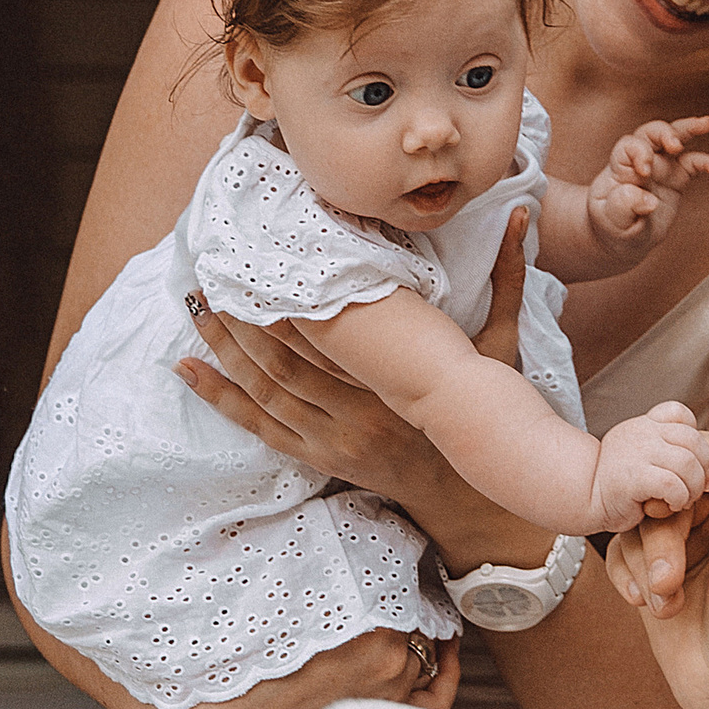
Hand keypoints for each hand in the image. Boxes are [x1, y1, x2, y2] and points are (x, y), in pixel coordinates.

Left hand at [176, 211, 537, 557]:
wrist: (475, 494)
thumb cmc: (487, 412)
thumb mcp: (504, 348)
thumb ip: (508, 280)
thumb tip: (521, 215)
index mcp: (397, 384)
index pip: (331, 331)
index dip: (291, 292)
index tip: (263, 251)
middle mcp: (359, 413)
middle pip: (284, 358)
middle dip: (243, 313)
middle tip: (210, 268)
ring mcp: (334, 440)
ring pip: (265, 387)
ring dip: (225, 346)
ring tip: (195, 304)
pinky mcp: (319, 458)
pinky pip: (258, 425)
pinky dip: (221, 396)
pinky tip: (187, 367)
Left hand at [584, 116, 708, 256]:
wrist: (623, 237)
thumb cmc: (613, 226)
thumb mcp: (611, 221)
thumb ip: (624, 208)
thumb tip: (648, 201)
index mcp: (620, 169)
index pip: (628, 148)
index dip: (638, 154)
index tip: (645, 173)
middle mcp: (640, 162)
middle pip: (650, 133)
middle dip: (664, 132)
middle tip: (675, 144)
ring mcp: (660, 167)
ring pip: (674, 138)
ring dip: (689, 128)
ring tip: (706, 123)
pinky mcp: (676, 178)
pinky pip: (693, 164)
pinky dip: (706, 163)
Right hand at [587, 400, 708, 528]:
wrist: (584, 499)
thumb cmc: (619, 484)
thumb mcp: (643, 455)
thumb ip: (668, 450)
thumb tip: (708, 471)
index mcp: (645, 424)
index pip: (680, 413)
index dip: (694, 440)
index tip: (691, 465)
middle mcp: (641, 431)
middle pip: (694, 440)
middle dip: (703, 468)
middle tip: (695, 489)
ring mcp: (637, 452)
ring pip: (688, 463)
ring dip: (693, 487)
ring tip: (683, 500)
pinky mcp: (633, 477)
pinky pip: (673, 483)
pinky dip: (679, 498)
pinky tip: (670, 506)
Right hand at [605, 384, 708, 708]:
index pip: (702, 455)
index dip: (680, 481)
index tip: (678, 512)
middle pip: (662, 489)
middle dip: (659, 536)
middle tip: (673, 578)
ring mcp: (687, 548)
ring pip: (636, 523)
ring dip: (645, 564)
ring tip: (666, 601)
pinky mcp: (658, 578)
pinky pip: (622, 555)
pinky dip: (631, 580)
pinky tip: (651, 608)